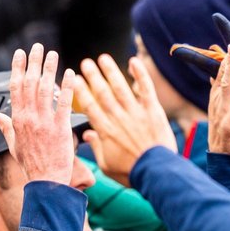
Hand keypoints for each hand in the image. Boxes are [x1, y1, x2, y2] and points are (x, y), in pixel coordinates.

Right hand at [0, 44, 76, 184]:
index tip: (20, 54)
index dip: (17, 68)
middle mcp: (29, 118)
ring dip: (49, 70)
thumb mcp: (13, 145)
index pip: (15, 88)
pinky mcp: (61, 128)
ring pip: (45, 89)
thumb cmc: (32, 164)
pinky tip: (71, 74)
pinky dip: (67, 87)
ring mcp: (45, 122)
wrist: (46, 180)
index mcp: (18, 120)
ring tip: (53, 55)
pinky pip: (64, 103)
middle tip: (38, 47)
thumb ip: (5, 127)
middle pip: (29, 84)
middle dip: (33, 63)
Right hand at [74, 55, 175, 185]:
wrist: (156, 172)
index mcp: (105, 130)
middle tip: (86, 63)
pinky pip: (145, 89)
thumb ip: (96, 147)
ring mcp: (136, 113)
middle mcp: (118, 118)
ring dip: (111, 71)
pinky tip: (133, 61)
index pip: (89, 106)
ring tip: (103, 58)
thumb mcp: (107, 164)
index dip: (80, 91)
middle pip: (102, 93)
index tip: (74, 79)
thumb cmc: (131, 172)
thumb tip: (87, 135)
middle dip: (93, 76)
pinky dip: (140, 74)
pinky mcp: (152, 111)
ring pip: (120, 87)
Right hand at [205, 37, 229, 154]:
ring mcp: (224, 109)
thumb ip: (224, 91)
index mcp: (218, 94)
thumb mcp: (224, 108)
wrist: (225, 157)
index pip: (223, 70)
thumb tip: (217, 74)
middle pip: (226, 72)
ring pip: (229, 82)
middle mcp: (219, 99)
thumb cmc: (229, 131)